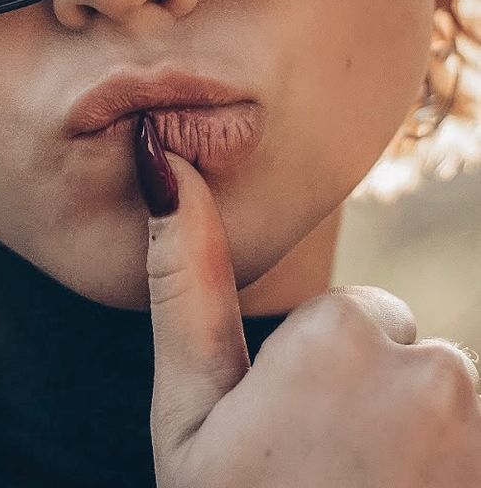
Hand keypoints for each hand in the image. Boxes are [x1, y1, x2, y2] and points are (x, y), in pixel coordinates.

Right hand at [145, 151, 480, 486]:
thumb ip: (182, 282)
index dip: (318, 384)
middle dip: (378, 413)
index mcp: (344, 330)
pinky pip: (472, 446)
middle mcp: (434, 367)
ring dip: (423, 454)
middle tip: (328, 483)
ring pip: (452, 413)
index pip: (357, 320)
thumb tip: (164, 157)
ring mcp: (478, 424)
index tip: (291, 445)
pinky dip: (451, 474)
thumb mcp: (190, 418)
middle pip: (410, 362)